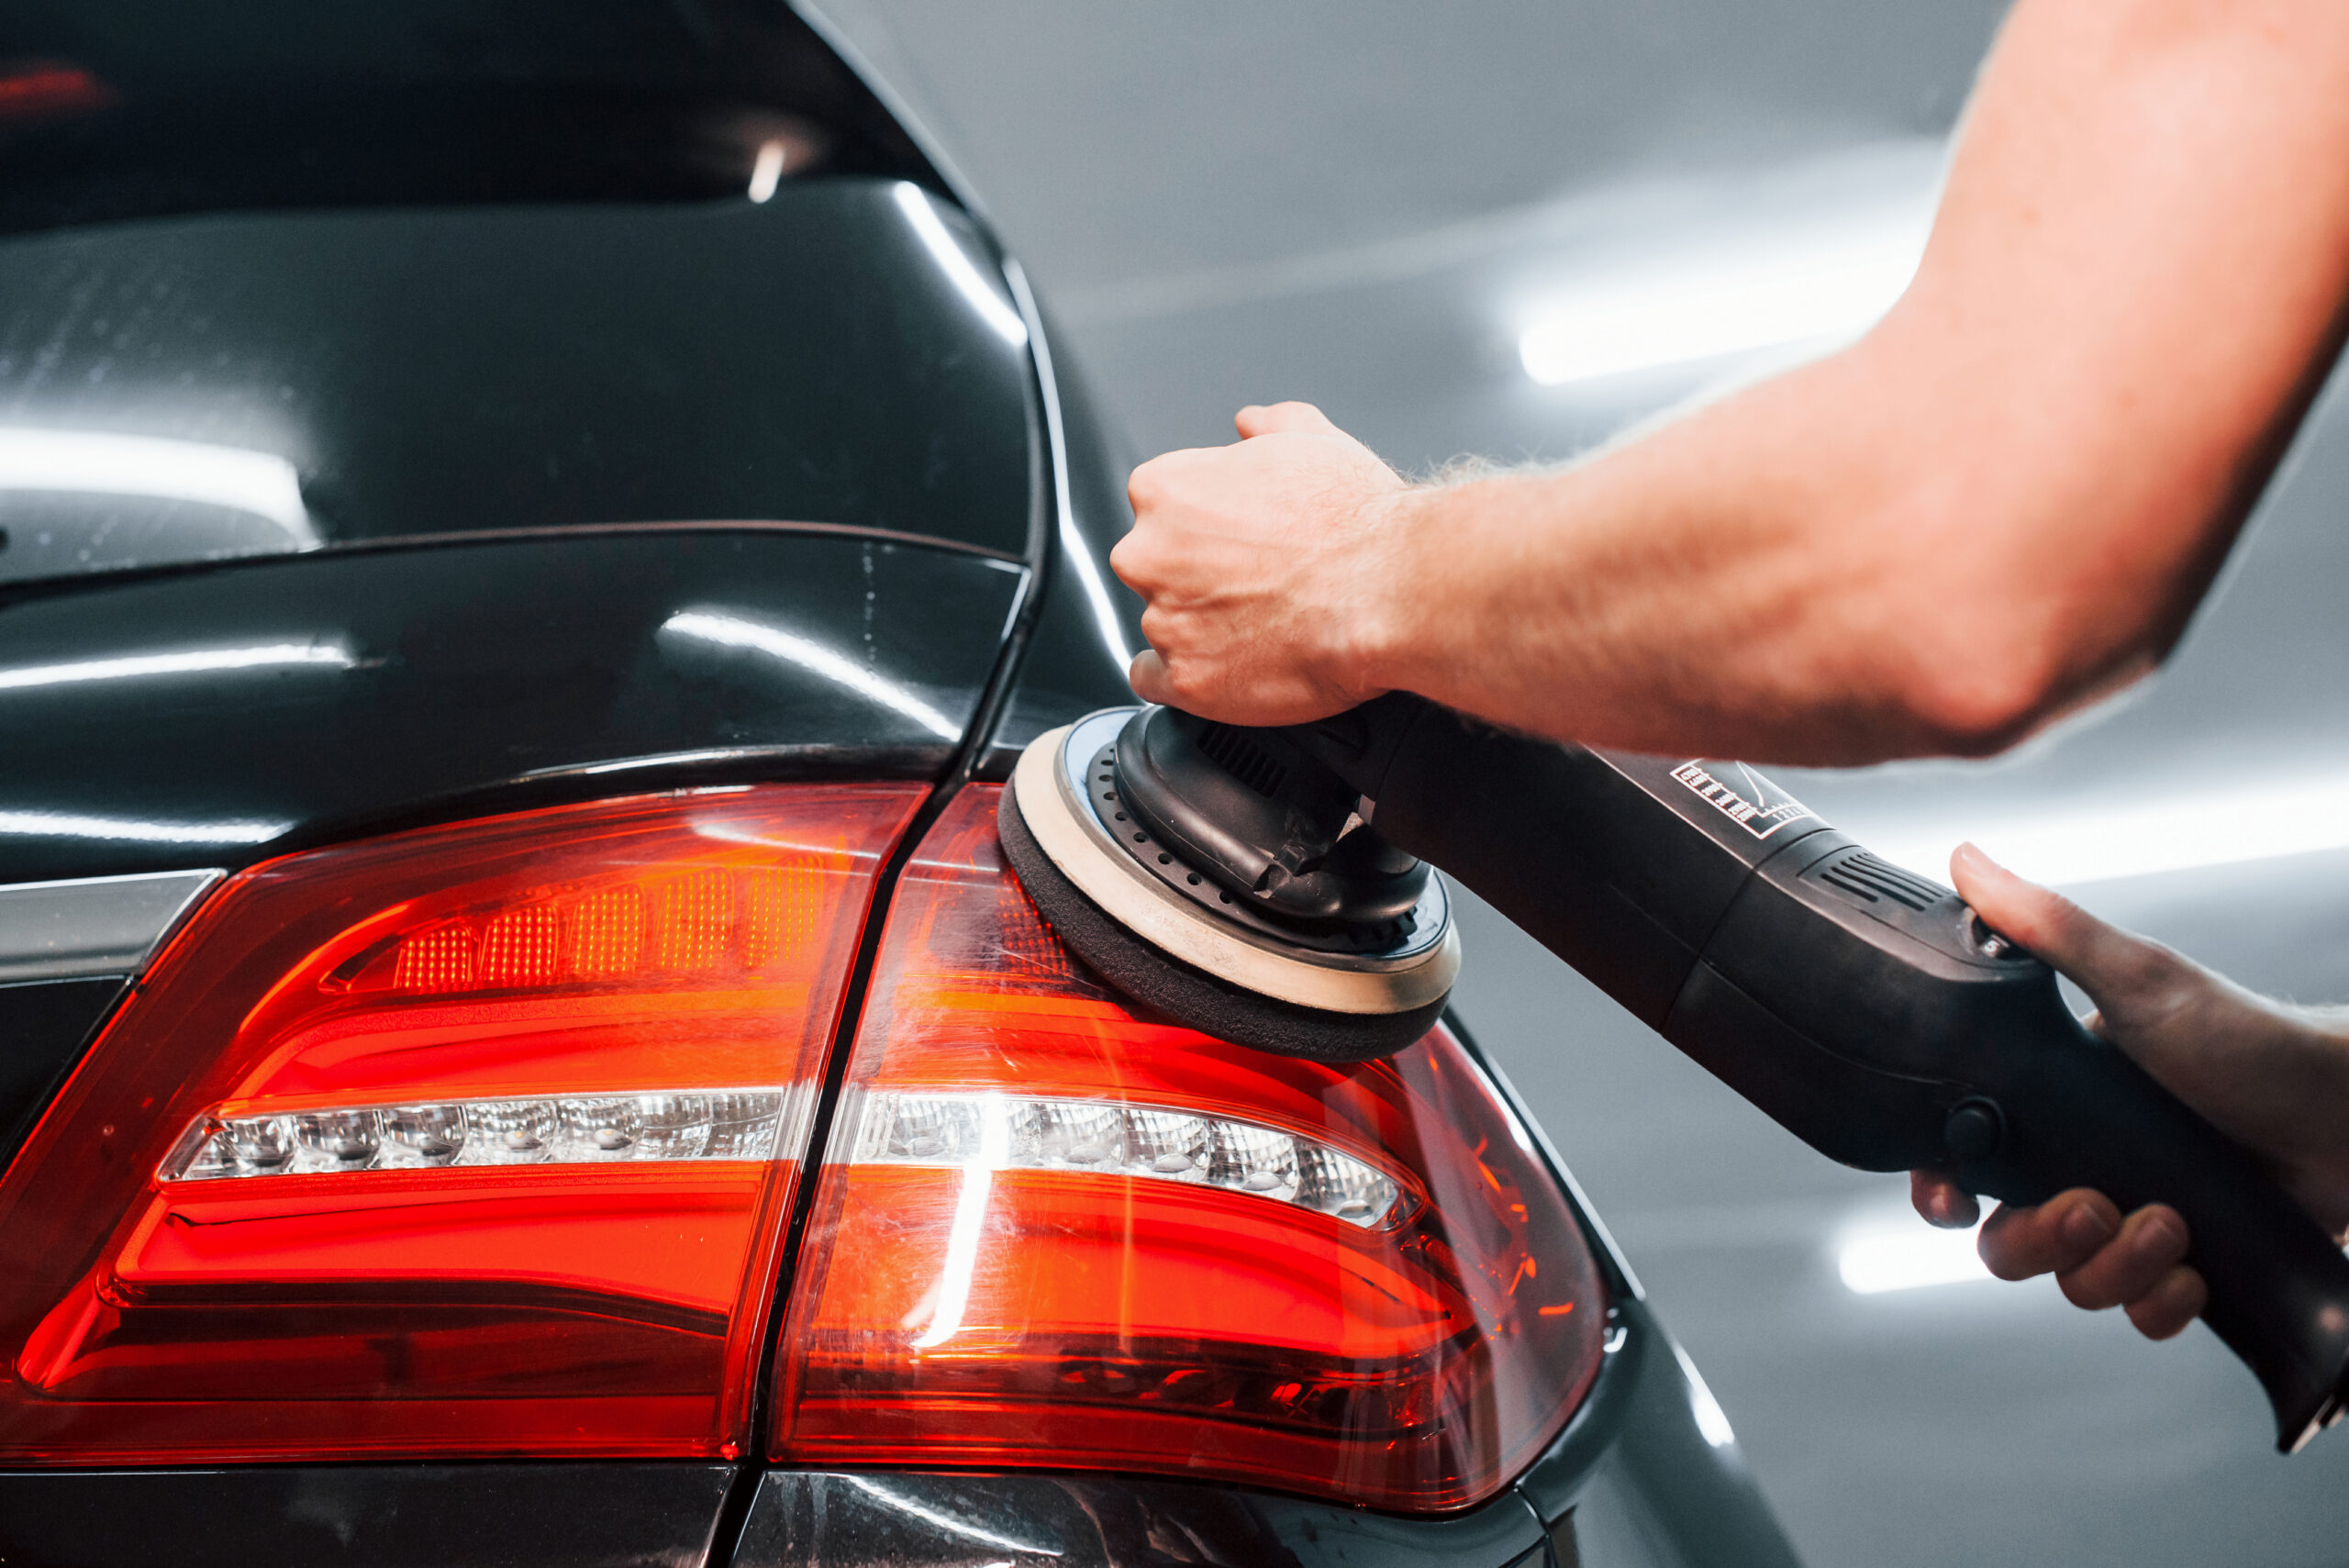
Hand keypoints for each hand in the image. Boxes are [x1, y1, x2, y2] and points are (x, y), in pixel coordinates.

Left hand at [1112, 402, 1411, 725]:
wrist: (1389, 589)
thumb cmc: (1356, 520)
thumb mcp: (1312, 439)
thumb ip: (1266, 425)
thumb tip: (1252, 424)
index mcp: (1165, 489)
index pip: (1158, 509)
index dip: (1203, 527)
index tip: (1234, 541)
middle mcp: (1149, 553)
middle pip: (1153, 568)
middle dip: (1194, 576)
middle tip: (1253, 583)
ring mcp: (1165, 620)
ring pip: (1162, 625)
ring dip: (1198, 627)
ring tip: (1262, 624)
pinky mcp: (1186, 679)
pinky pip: (1159, 681)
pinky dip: (1188, 677)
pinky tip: (1229, 665)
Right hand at [1913, 844, 2348, 1339]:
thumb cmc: (2251, 1040)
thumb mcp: (2139, 978)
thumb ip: (2042, 925)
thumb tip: (1963, 855)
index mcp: (2052, 1104)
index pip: (1965, 1159)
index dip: (1944, 1189)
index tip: (1952, 1198)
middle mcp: (2085, 1165)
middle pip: (2008, 1239)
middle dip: (2043, 1237)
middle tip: (2096, 1205)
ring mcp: (2133, 1218)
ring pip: (2073, 1282)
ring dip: (2114, 1267)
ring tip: (2174, 1224)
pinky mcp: (2187, 1265)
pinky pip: (2142, 1314)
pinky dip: (2162, 1303)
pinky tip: (2194, 1270)